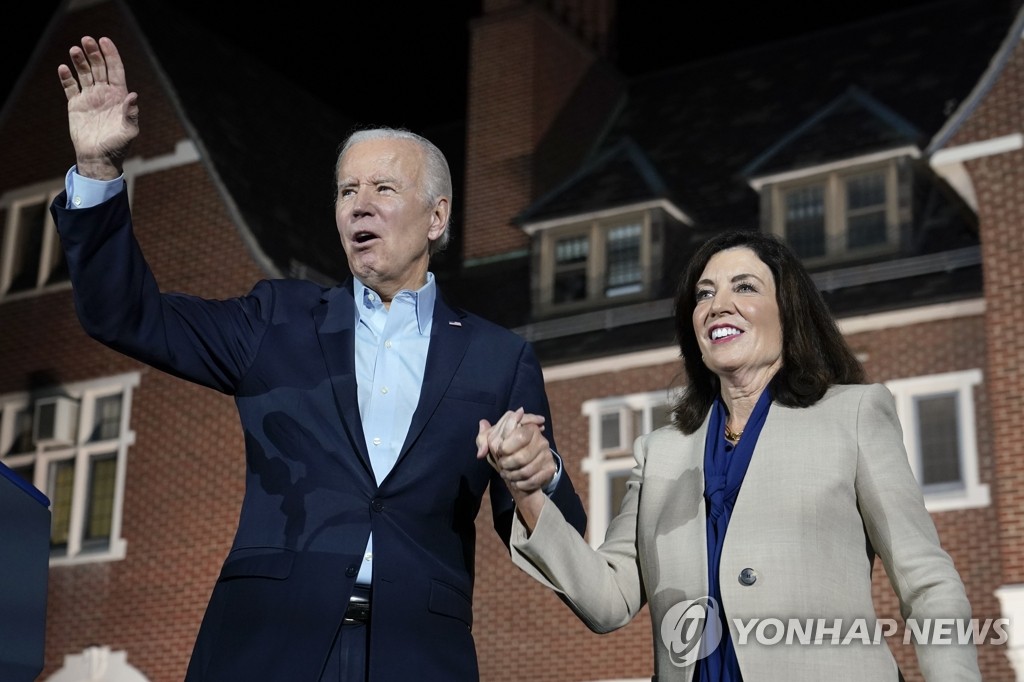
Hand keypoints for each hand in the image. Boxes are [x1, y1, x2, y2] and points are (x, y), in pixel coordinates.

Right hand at [57, 36, 138, 179]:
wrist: (99, 158)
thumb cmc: (118, 146)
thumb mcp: (129, 131)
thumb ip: (131, 113)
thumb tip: (133, 95)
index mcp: (119, 96)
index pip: (115, 70)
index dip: (111, 55)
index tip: (104, 40)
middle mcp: (104, 93)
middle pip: (99, 68)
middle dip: (94, 53)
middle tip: (87, 40)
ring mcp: (90, 98)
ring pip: (84, 74)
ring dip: (79, 61)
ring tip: (75, 50)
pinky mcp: (76, 105)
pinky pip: (70, 87)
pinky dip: (66, 77)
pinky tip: (63, 68)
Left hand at [476, 408, 554, 493]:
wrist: (524, 472)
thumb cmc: (505, 454)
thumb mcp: (492, 444)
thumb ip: (483, 438)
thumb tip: (482, 430)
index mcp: (527, 427)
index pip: (519, 434)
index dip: (505, 446)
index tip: (500, 451)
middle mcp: (540, 439)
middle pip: (521, 456)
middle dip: (507, 464)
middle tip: (502, 466)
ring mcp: (547, 453)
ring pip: (527, 470)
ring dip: (513, 476)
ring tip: (507, 475)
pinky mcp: (550, 468)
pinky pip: (534, 480)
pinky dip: (522, 484)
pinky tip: (517, 483)